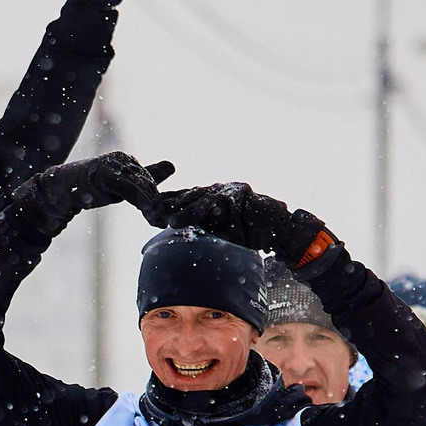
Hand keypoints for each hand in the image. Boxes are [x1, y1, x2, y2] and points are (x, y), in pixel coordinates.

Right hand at [19, 152, 174, 226]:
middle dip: (158, 205)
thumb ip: (144, 179)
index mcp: (128, 161)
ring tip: (161, 221)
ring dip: (152, 205)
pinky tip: (150, 210)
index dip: (160, 200)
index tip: (171, 216)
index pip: (150, 182)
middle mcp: (123, 159)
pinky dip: (139, 198)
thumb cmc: (88, 189)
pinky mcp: (103, 173)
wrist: (59, 190)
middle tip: (169, 221)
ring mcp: (112, 165)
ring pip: (139, 186)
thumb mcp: (119, 188)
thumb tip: (173, 166)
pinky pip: (126, 187)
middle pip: (147, 185)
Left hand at [150, 181, 332, 264]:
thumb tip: (183, 234)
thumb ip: (203, 230)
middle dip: (167, 204)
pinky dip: (196, 212)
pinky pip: (214, 204)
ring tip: (160, 218)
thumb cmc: (250, 233)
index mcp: (212, 199)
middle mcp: (218, 191)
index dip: (167, 206)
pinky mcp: (239, 194)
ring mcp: (228, 191)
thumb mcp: (221, 233)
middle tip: (146, 210)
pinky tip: (179, 220)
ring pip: (198, 198)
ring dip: (178, 207)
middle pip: (187, 196)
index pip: (185, 200)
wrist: (279, 228)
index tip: (147, 213)